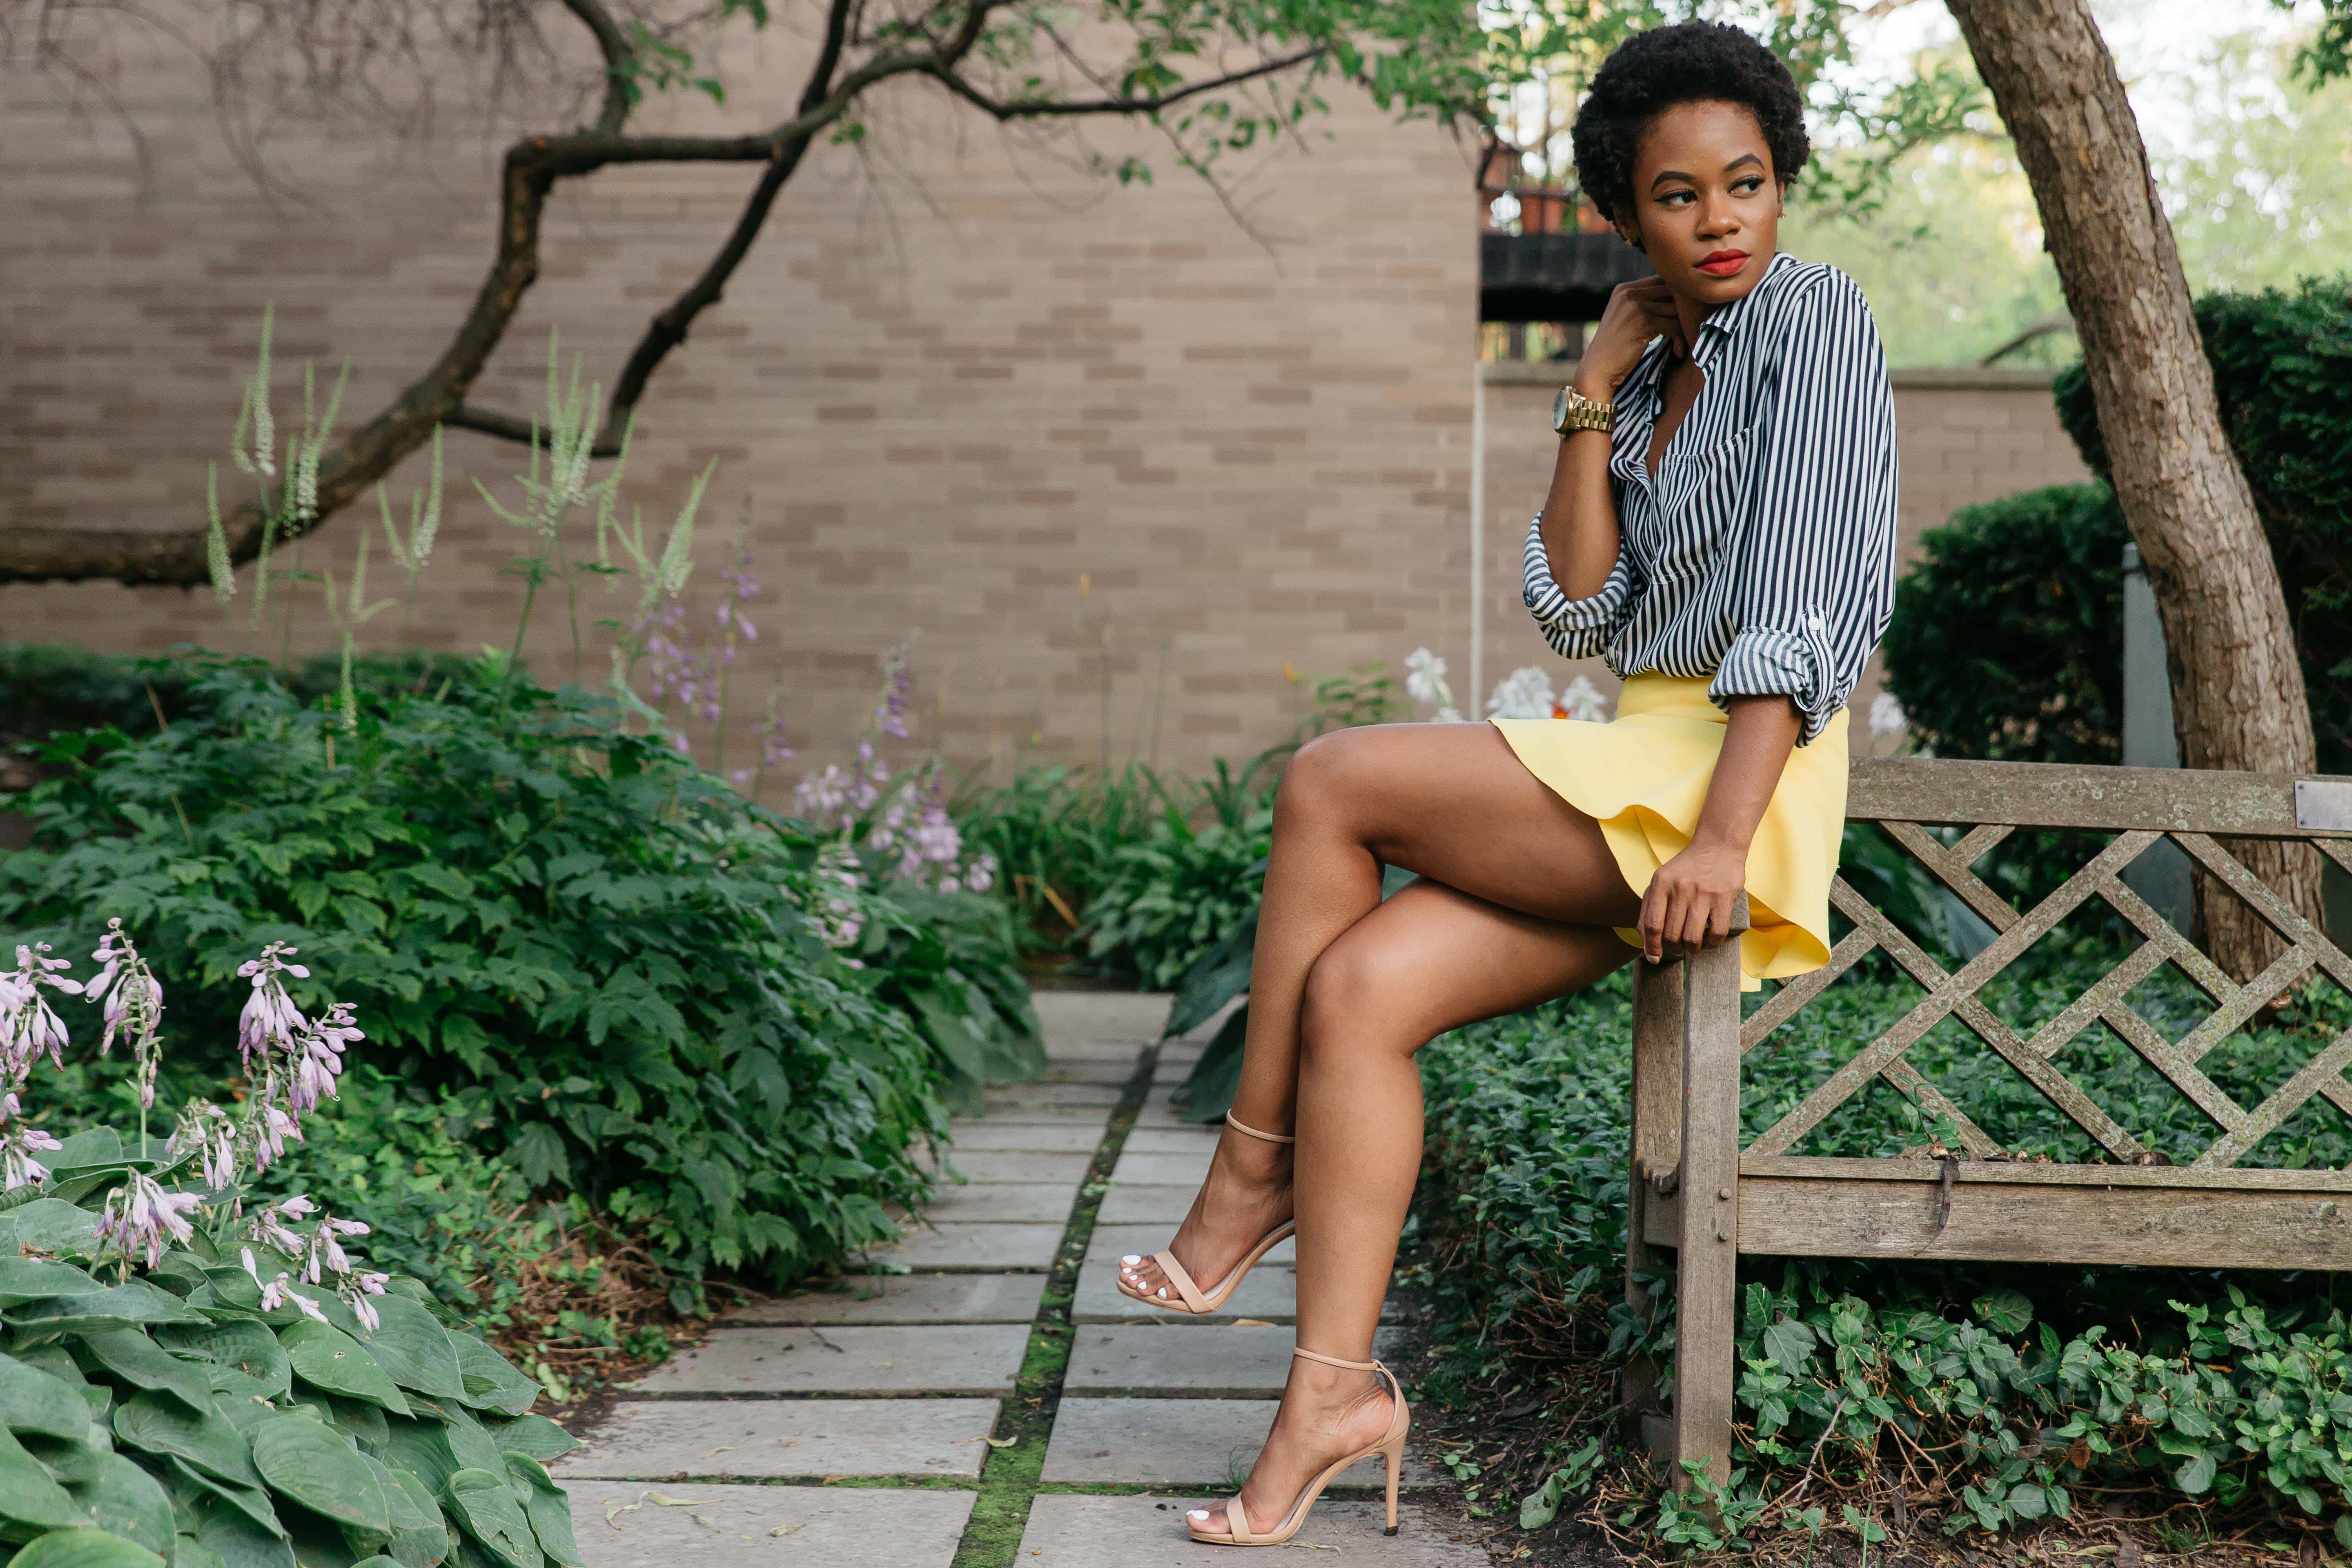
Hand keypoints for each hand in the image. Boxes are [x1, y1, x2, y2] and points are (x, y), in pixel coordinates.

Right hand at [1574, 277, 1687, 400]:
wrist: (1598, 370)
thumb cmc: (1614, 349)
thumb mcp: (1624, 317)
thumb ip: (1643, 304)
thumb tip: (1677, 298)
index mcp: (1624, 289)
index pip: (1661, 281)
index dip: (1675, 297)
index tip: (1682, 316)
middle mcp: (1629, 293)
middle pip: (1671, 291)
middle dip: (1684, 310)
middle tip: (1689, 327)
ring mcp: (1636, 306)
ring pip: (1676, 309)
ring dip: (1684, 327)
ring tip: (1683, 342)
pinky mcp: (1644, 322)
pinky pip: (1675, 325)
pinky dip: (1680, 340)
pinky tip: (1678, 352)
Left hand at [1639, 837, 1745, 961]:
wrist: (1717, 846)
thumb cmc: (1686, 869)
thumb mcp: (1661, 880)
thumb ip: (1649, 908)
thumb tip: (1644, 941)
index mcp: (1660, 883)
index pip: (1652, 924)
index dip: (1651, 947)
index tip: (1654, 958)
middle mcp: (1680, 888)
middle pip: (1671, 935)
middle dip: (1673, 948)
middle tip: (1677, 948)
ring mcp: (1703, 893)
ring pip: (1692, 938)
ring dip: (1691, 949)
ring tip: (1692, 946)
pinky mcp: (1723, 898)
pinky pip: (1717, 933)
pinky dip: (1712, 944)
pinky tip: (1709, 941)